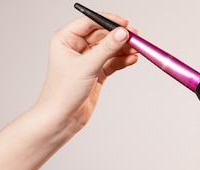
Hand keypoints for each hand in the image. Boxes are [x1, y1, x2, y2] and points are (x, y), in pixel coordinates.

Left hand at [34, 13, 138, 133]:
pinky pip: (112, 62)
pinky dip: (122, 61)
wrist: (62, 117)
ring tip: (137, 49)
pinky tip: (132, 59)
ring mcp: (87, 60)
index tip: (124, 24)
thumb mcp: (87, 66)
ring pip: (109, 49)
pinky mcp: (96, 72)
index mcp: (66, 39)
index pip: (90, 23)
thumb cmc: (63, 92)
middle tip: (135, 38)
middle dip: (119, 37)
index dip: (108, 21)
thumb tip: (121, 33)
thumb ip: (106, 49)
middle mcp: (76, 47)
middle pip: (102, 35)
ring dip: (123, 49)